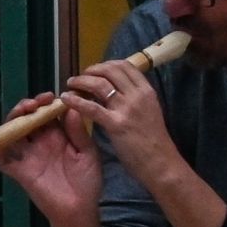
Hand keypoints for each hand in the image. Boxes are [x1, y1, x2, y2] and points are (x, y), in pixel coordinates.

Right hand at [0, 92, 103, 224]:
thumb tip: (71, 108)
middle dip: (28, 106)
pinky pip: (2, 158)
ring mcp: (28, 156)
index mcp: (57, 137)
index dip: (45, 102)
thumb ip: (79, 132)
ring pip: (12, 132)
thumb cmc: (87, 182)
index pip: (45, 114)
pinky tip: (4, 136)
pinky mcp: (19, 171)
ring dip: (13, 119)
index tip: (51, 97)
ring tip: (24, 111)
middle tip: (36, 103)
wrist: (80, 210)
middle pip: (26, 119)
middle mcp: (40, 143)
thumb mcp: (88, 153)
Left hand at [61, 57, 180, 177]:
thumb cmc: (153, 140)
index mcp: (147, 90)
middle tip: (81, 76)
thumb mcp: (150, 110)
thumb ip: (135, 98)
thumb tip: (117, 88)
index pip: (125, 66)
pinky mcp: (115, 124)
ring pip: (100, 84)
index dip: (107, 64)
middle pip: (111, 70)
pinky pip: (92, 108)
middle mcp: (137, 95)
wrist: (159, 162)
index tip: (96, 70)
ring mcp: (126, 108)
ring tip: (71, 84)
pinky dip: (76, 101)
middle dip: (92, 70)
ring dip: (82, 81)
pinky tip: (66, 99)